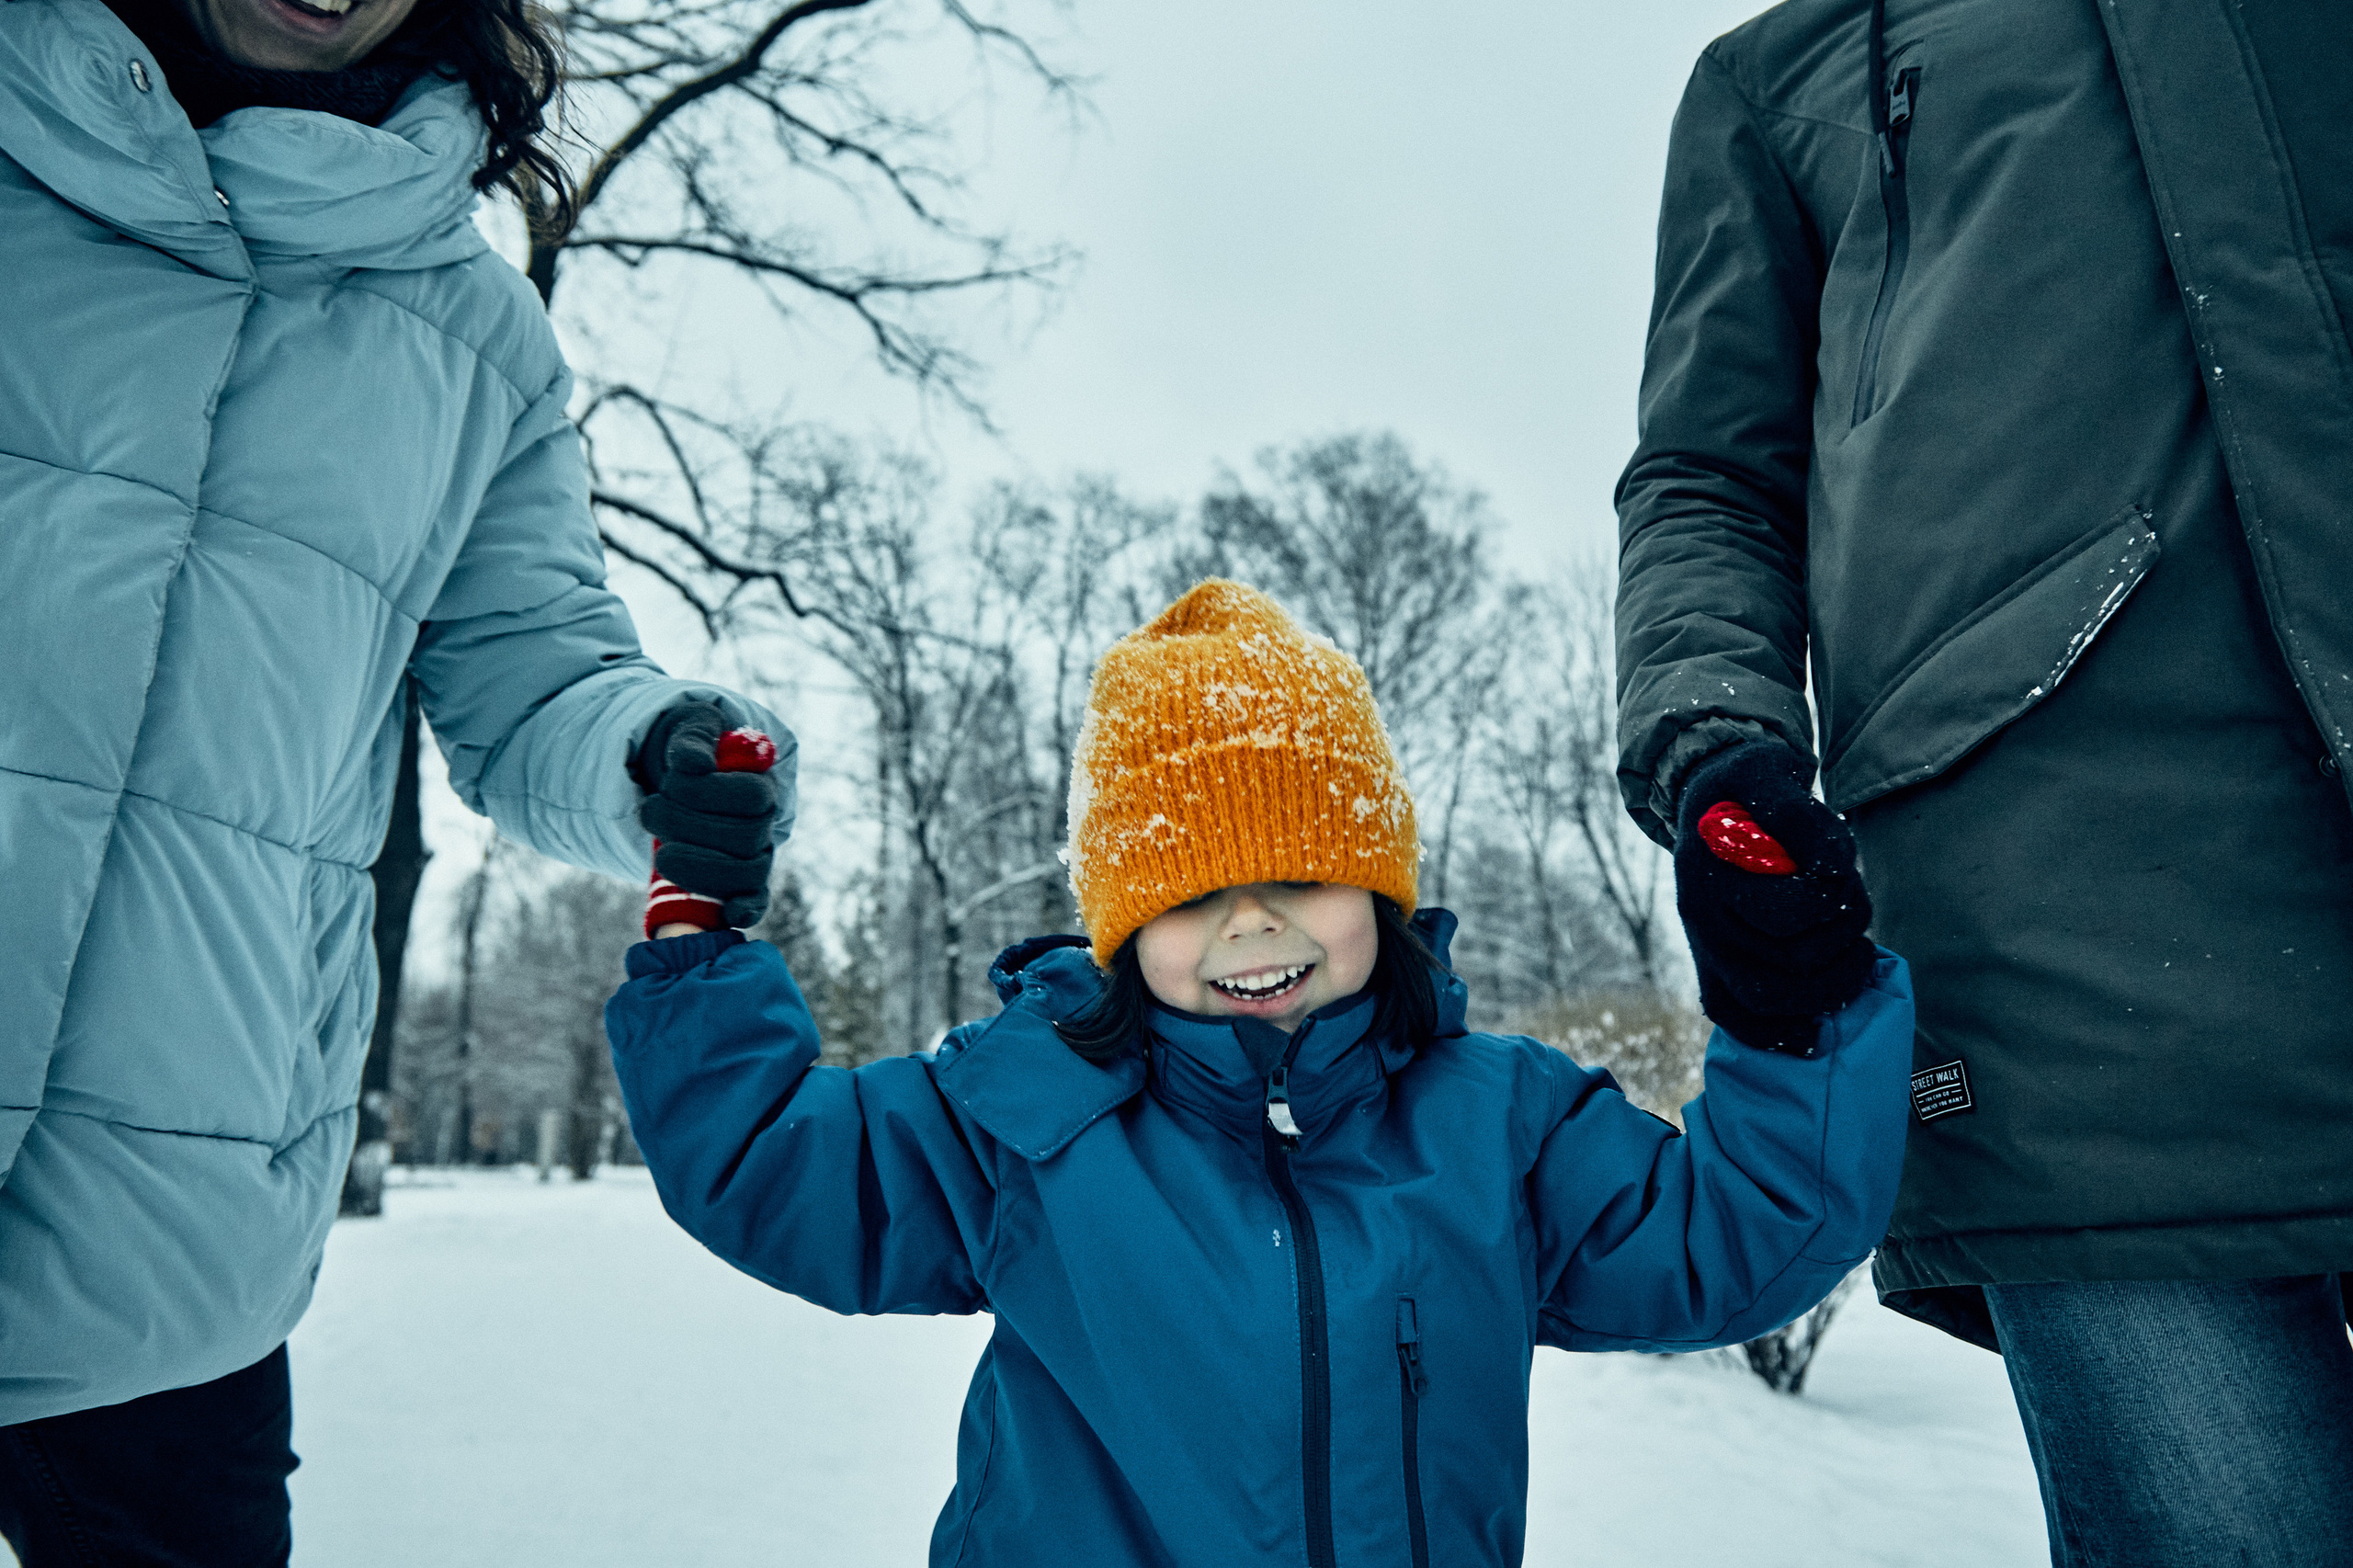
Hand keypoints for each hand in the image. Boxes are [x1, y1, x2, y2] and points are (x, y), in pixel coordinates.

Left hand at [633, 701, 780, 928]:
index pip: (752, 797)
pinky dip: (746, 910)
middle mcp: (764, 822)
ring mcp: (754, 855)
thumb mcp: (689, 732)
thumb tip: (691, 762)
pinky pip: (756, 901)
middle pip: (745, 837)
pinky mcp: (740, 883)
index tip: (669, 781)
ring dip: (697, 866)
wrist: (682, 777)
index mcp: (761, 784)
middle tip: (649, 809)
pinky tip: (728, 915)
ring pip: (743, 872)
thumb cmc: (689, 751)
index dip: (707, 792)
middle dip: (687, 825)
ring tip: (658, 851)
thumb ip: (691, 740)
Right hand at [1673, 741, 1874, 1055]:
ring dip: (1831, 983)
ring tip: (1856, 954)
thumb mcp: (1767, 770)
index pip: (1788, 913)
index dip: (1834, 901)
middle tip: (1857, 913)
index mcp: (1710, 870)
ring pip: (1770, 1000)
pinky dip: (1779, 1033)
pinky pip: (1739, 1021)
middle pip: (1787, 962)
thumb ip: (1797, 811)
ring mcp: (1706, 948)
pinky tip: (1814, 1030)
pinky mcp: (1714, 970)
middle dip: (1842, 941)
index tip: (1844, 876)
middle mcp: (1702, 917)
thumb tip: (1830, 868)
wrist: (1710, 801)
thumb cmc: (1748, 784)